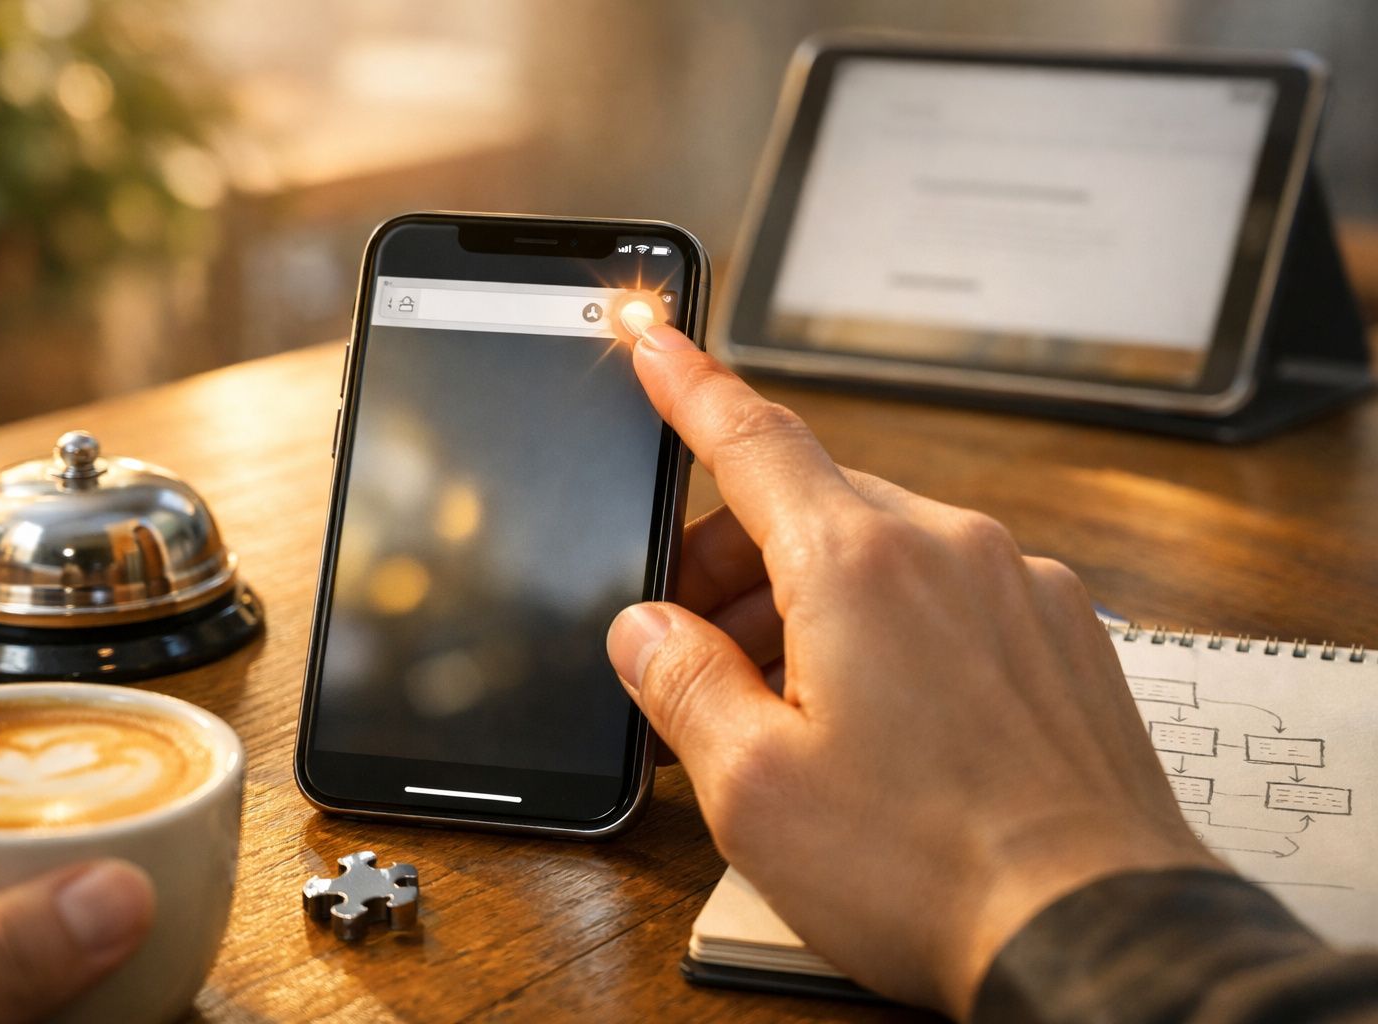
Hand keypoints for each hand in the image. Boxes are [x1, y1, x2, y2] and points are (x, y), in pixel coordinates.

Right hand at [605, 323, 1216, 1017]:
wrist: (1098, 933)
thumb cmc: (928, 870)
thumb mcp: (753, 788)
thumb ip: (681, 683)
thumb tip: (648, 628)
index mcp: (860, 566)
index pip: (752, 440)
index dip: (689, 385)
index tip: (655, 341)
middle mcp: (950, 550)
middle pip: (808, 509)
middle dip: (732, 558)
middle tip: (690, 642)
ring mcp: (1020, 586)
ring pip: (879, 553)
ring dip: (809, 600)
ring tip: (781, 705)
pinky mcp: (1063, 632)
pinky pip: (948, 594)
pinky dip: (888, 625)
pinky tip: (876, 714)